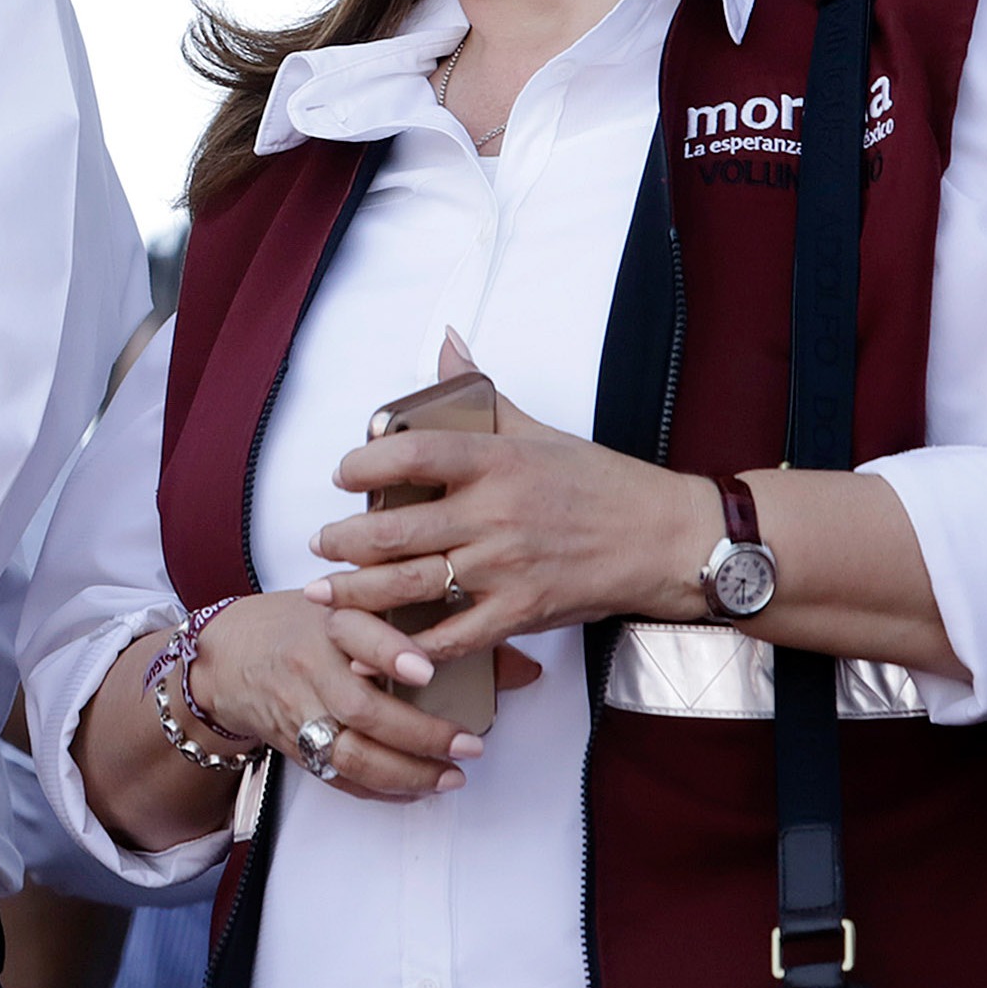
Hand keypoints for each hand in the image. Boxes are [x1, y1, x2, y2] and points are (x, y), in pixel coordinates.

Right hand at [179, 591, 485, 801]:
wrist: (226, 657)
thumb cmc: (303, 624)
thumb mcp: (357, 606)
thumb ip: (432, 626)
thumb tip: (523, 666)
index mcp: (326, 621)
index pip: (355, 633)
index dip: (389, 651)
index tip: (428, 668)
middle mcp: (309, 668)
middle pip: (361, 708)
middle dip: (419, 733)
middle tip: (469, 745)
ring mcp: (298, 711)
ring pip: (350, 753)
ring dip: (406, 772)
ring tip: (451, 777)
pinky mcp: (294, 746)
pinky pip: (338, 778)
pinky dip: (381, 790)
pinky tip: (417, 789)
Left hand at [307, 334, 719, 660]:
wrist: (668, 539)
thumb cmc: (601, 482)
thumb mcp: (538, 429)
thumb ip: (481, 393)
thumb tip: (447, 342)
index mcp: (497, 461)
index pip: (411, 453)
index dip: (363, 464)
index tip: (342, 475)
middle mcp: (495, 513)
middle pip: (394, 531)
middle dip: (342, 542)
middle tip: (318, 542)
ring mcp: (507, 567)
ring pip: (410, 585)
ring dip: (357, 593)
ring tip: (324, 591)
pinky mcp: (523, 613)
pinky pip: (453, 635)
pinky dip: (412, 645)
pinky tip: (382, 644)